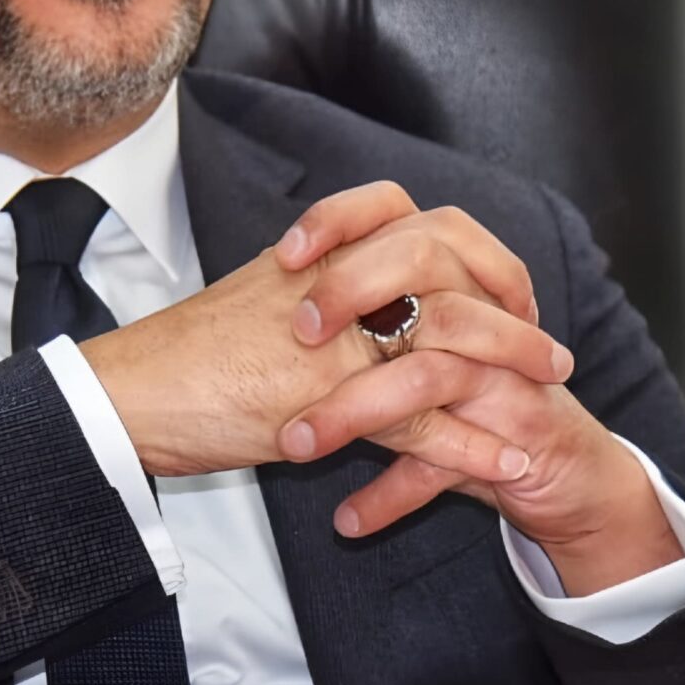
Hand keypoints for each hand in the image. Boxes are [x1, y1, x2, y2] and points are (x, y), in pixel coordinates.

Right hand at [75, 182, 566, 478]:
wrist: (135, 394)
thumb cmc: (188, 355)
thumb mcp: (263, 298)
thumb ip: (321, 289)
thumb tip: (362, 294)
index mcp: (325, 253)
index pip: (425, 222)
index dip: (480, 255)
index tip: (509, 290)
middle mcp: (337, 281)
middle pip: (452, 263)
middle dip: (511, 301)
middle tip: (545, 339)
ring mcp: (337, 338)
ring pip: (448, 334)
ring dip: (509, 364)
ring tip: (549, 391)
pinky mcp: (332, 401)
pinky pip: (422, 420)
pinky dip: (471, 445)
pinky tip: (505, 462)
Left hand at [278, 187, 682, 593]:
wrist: (560, 470)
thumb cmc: (468, 401)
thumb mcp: (404, 347)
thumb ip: (352, 320)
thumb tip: (265, 299)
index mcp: (443, 274)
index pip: (392, 210)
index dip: (339, 221)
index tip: (284, 255)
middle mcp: (476, 312)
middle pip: (421, 264)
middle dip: (353, 291)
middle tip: (301, 331)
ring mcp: (497, 375)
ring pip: (425, 373)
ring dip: (355, 411)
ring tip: (295, 446)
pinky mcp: (514, 438)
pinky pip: (448, 461)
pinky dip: (393, 495)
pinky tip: (348, 521)